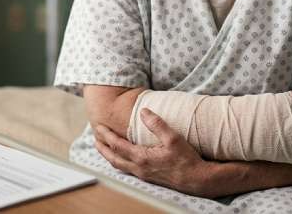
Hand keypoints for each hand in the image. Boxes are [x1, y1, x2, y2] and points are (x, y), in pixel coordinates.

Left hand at [93, 108, 210, 195]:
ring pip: (119, 166)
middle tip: (95, 138)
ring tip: (104, 148)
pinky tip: (122, 158)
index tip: (99, 127)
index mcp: (142, 157)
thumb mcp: (173, 138)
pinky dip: (119, 162)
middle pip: (113, 158)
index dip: (107, 136)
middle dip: (102, 148)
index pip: (118, 145)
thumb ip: (157, 124)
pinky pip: (127, 169)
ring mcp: (143, 175)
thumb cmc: (186, 159)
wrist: (196, 180)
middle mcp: (139, 168)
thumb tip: (143, 112)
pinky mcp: (148, 178)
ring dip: (109, 156)